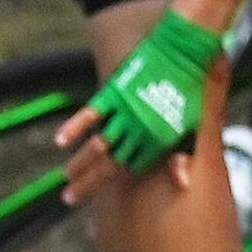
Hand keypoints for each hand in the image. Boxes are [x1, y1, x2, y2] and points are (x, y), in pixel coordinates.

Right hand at [61, 9, 225, 198]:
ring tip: (65, 177)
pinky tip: (60, 141)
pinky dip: (75, 127)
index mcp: (158, 143)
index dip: (110, 183)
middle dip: (88, 184)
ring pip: (98, 145)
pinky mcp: (116, 92)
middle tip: (68, 198)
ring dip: (80, 163)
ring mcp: (126, 113)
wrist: (184, 52)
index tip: (95, 197)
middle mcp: (139, 132)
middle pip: (110, 165)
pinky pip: (91, 114)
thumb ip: (183, 154)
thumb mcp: (192, 125)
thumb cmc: (190, 90)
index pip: (129, 170)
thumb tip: (183, 184)